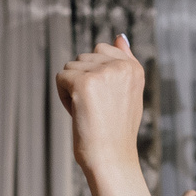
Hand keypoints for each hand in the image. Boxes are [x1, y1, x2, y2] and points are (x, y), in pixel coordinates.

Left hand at [54, 36, 147, 171]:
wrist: (111, 160)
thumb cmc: (116, 132)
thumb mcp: (127, 93)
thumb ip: (123, 63)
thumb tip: (119, 36)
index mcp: (134, 68)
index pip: (102, 49)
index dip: (95, 75)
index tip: (105, 99)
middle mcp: (121, 66)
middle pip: (83, 58)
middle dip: (82, 81)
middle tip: (95, 109)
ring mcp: (103, 73)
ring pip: (70, 67)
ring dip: (71, 89)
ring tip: (87, 111)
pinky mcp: (84, 82)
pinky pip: (61, 78)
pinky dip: (63, 96)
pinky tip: (77, 112)